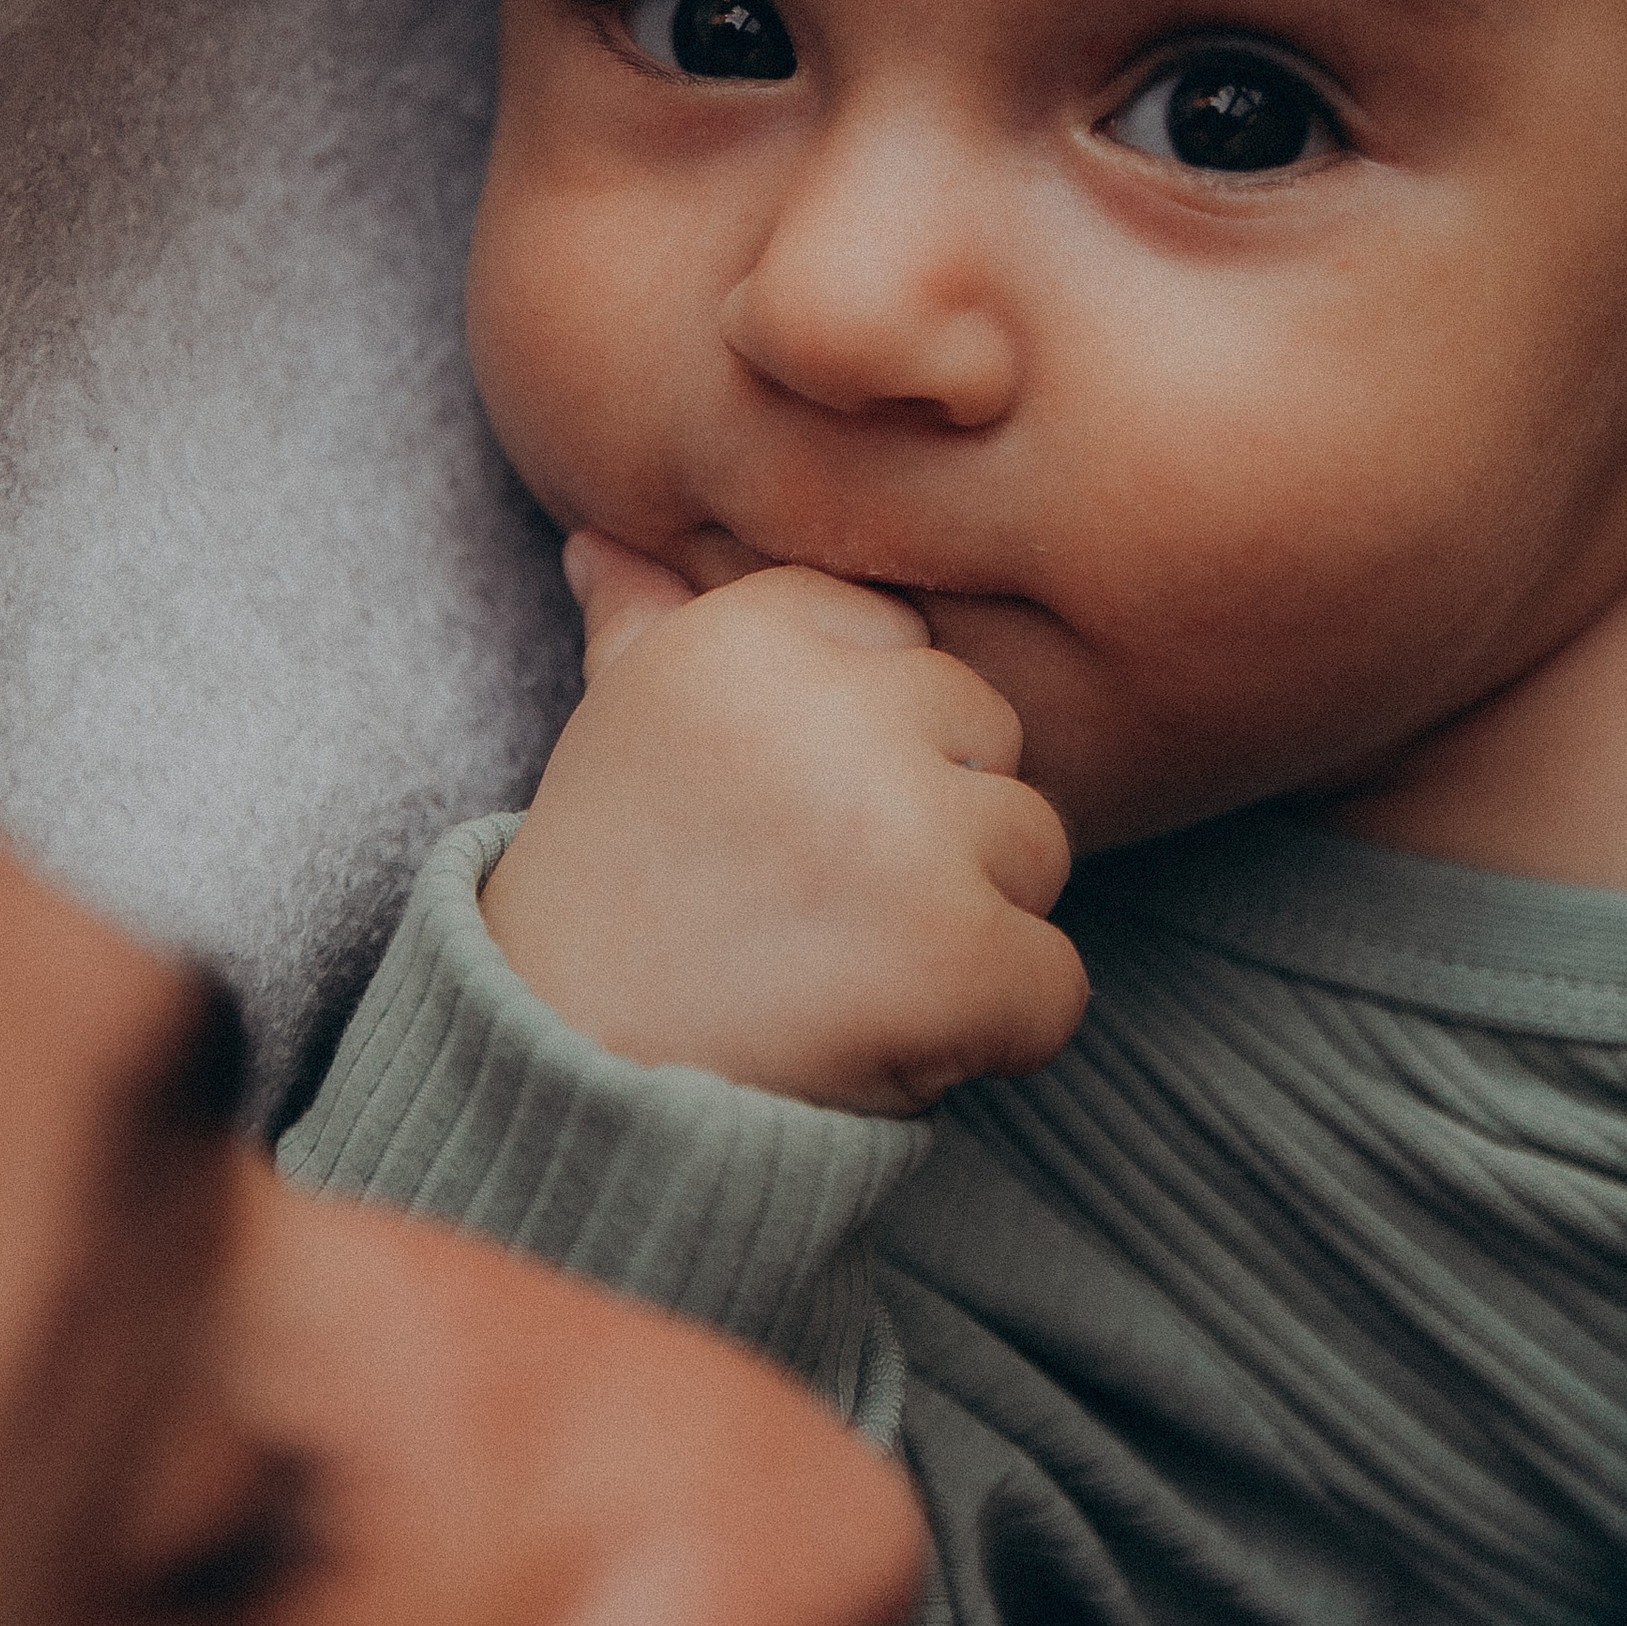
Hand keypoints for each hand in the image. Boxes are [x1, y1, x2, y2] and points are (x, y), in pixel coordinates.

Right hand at [479, 535, 1088, 1114]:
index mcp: (747, 631)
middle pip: (987, 730)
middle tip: (812, 903)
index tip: (783, 813)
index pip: (907, 640)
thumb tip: (605, 538)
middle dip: (931, 825)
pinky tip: (890, 1041)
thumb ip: (639, 623)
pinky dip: (999, 1032)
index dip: (868, 742)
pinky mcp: (955, 948)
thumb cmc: (611, 897)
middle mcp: (829, 708)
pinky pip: (1057, 981)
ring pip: (1034, 846)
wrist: (570, 1088)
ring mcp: (899, 827)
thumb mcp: (617, 732)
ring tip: (841, 967)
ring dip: (969, 925)